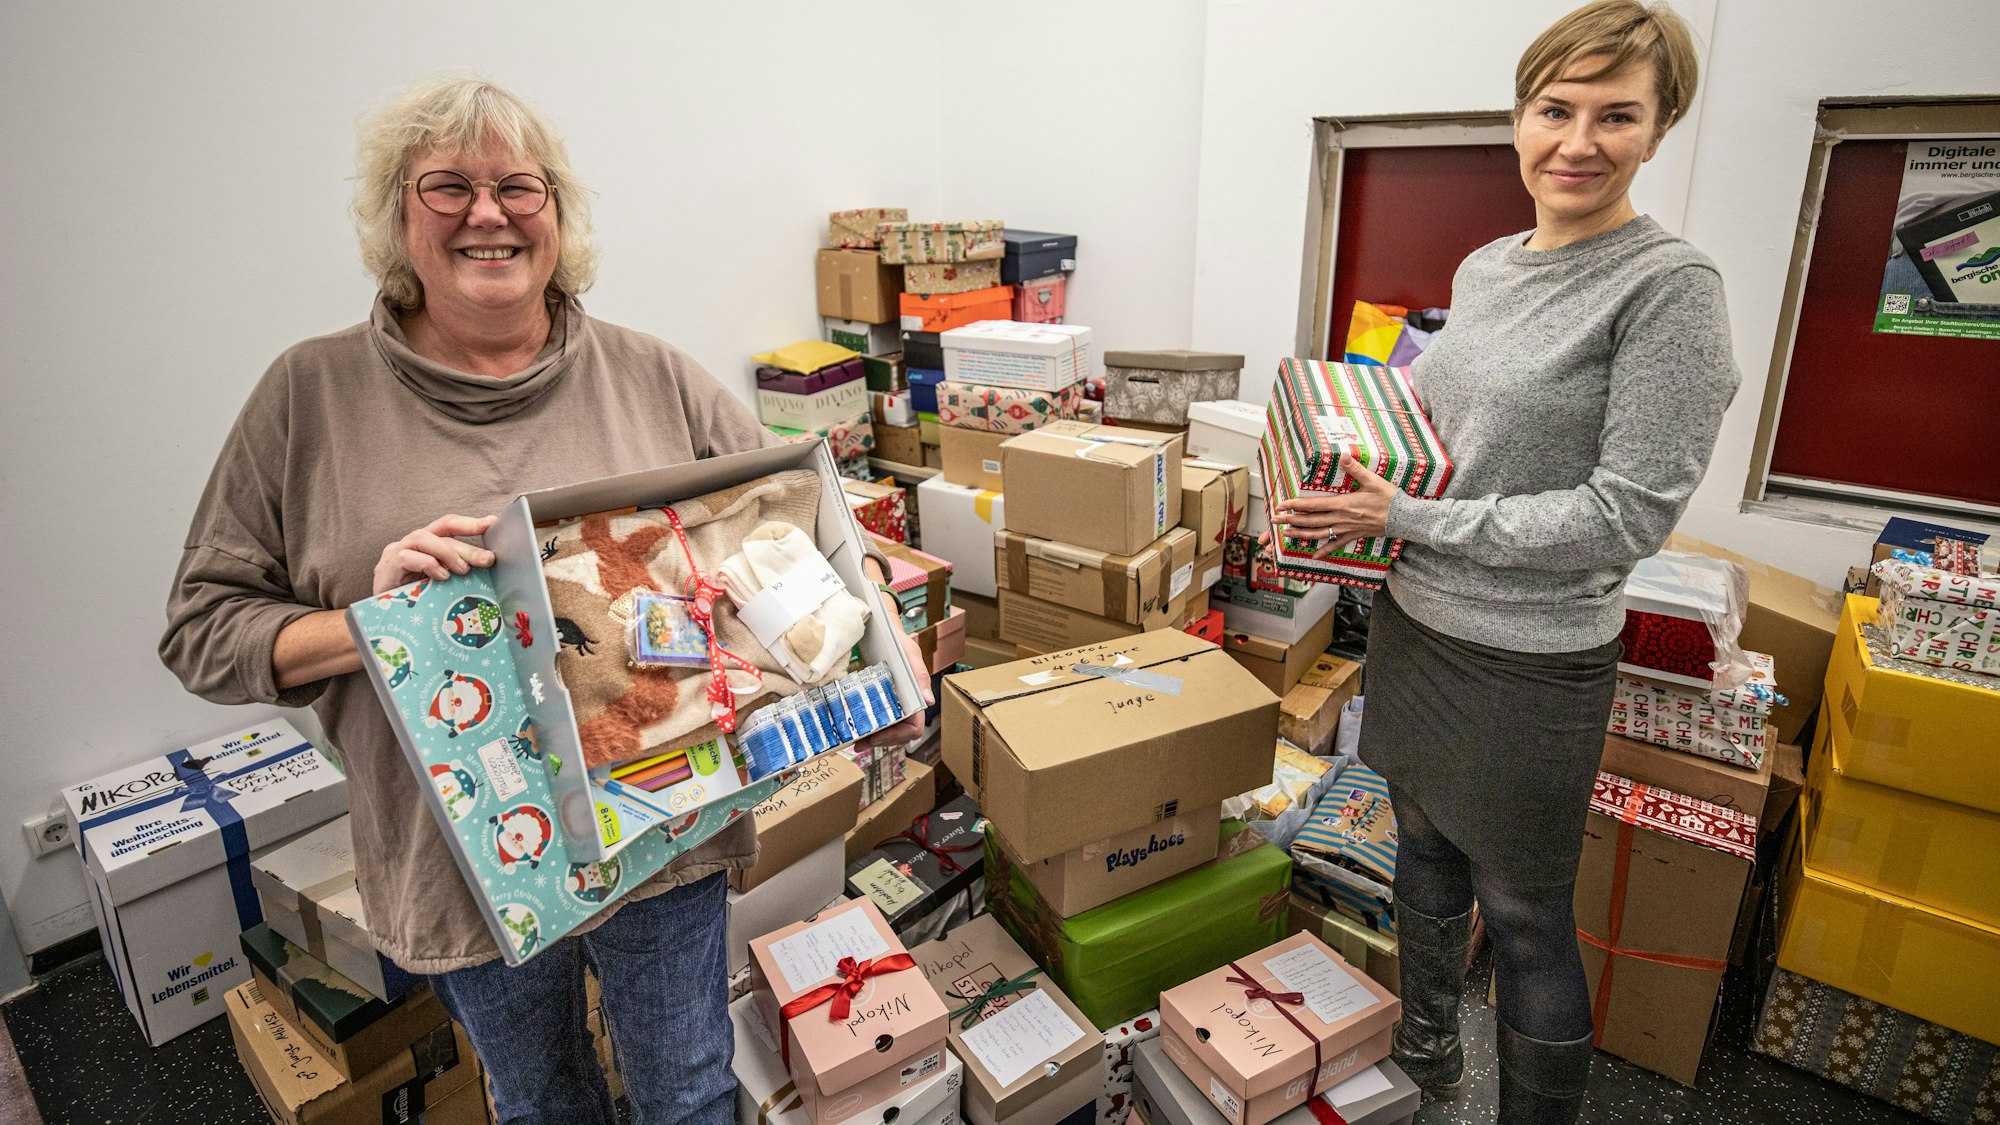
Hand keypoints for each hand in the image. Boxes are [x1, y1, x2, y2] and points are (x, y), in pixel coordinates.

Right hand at [372, 514, 498, 593]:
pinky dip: (427, 564)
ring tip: (463, 570)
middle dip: (466, 546)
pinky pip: (406, 557)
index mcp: (425, 545)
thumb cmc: (414, 602)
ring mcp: (394, 553)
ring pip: (422, 538)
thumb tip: (486, 569)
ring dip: (447, 552)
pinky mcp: (385, 568)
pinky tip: (441, 576)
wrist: (382, 622)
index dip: (469, 523)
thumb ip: (456, 573)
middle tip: (487, 559)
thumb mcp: (441, 585)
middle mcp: (409, 544)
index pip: (447, 526)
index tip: (491, 524)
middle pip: (440, 535)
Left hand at [850, 582, 933, 752]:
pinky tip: (855, 728)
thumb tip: (929, 702)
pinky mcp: (881, 699)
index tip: (877, 736)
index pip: (914, 728)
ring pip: (888, 729)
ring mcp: (893, 702)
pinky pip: (878, 719)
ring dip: (873, 738)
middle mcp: (905, 703)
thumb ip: (920, 677)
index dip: (898, 736)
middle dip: (880, 741)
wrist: (882, 630)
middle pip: (898, 734)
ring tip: (855, 740)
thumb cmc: (899, 641)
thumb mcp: (910, 655)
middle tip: (859, 743)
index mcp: (916, 696)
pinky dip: (868, 727)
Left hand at [1270, 454, 1395, 556]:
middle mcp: (1341, 518)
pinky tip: (1314, 556)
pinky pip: (1336, 544)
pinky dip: (1324, 550)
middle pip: (1311, 521)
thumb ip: (1355, 469)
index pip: (1313, 505)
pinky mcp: (1354, 535)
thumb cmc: (1389, 498)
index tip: (1281, 506)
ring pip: (1319, 534)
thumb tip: (1343, 455)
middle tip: (1274, 522)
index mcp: (1343, 504)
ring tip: (1286, 535)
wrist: (1404, 517)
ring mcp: (1346, 529)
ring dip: (1301, 535)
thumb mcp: (1372, 480)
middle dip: (1291, 521)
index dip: (1295, 506)